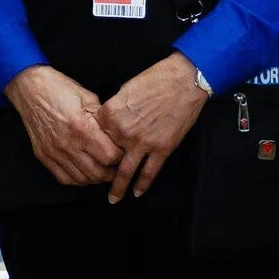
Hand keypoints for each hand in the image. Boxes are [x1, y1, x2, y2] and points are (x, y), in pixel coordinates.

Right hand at [6, 65, 122, 187]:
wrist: (29, 88)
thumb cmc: (59, 89)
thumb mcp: (88, 97)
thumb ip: (103, 119)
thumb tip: (118, 136)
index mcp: (81, 127)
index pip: (109, 156)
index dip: (120, 156)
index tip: (121, 150)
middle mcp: (67, 144)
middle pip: (98, 173)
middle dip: (111, 171)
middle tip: (115, 164)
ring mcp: (54, 152)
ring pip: (82, 179)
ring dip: (95, 177)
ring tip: (101, 168)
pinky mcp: (44, 156)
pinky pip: (64, 178)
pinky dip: (78, 179)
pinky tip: (84, 171)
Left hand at [96, 52, 209, 202]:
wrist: (184, 82)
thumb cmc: (155, 80)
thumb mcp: (125, 89)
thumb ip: (114, 110)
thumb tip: (110, 122)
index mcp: (111, 114)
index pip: (95, 134)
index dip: (95, 141)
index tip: (94, 148)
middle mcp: (124, 131)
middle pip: (107, 155)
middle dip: (102, 168)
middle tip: (98, 178)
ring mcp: (143, 143)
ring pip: (126, 171)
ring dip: (118, 187)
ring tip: (113, 198)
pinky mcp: (162, 149)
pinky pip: (150, 172)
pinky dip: (143, 184)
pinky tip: (137, 192)